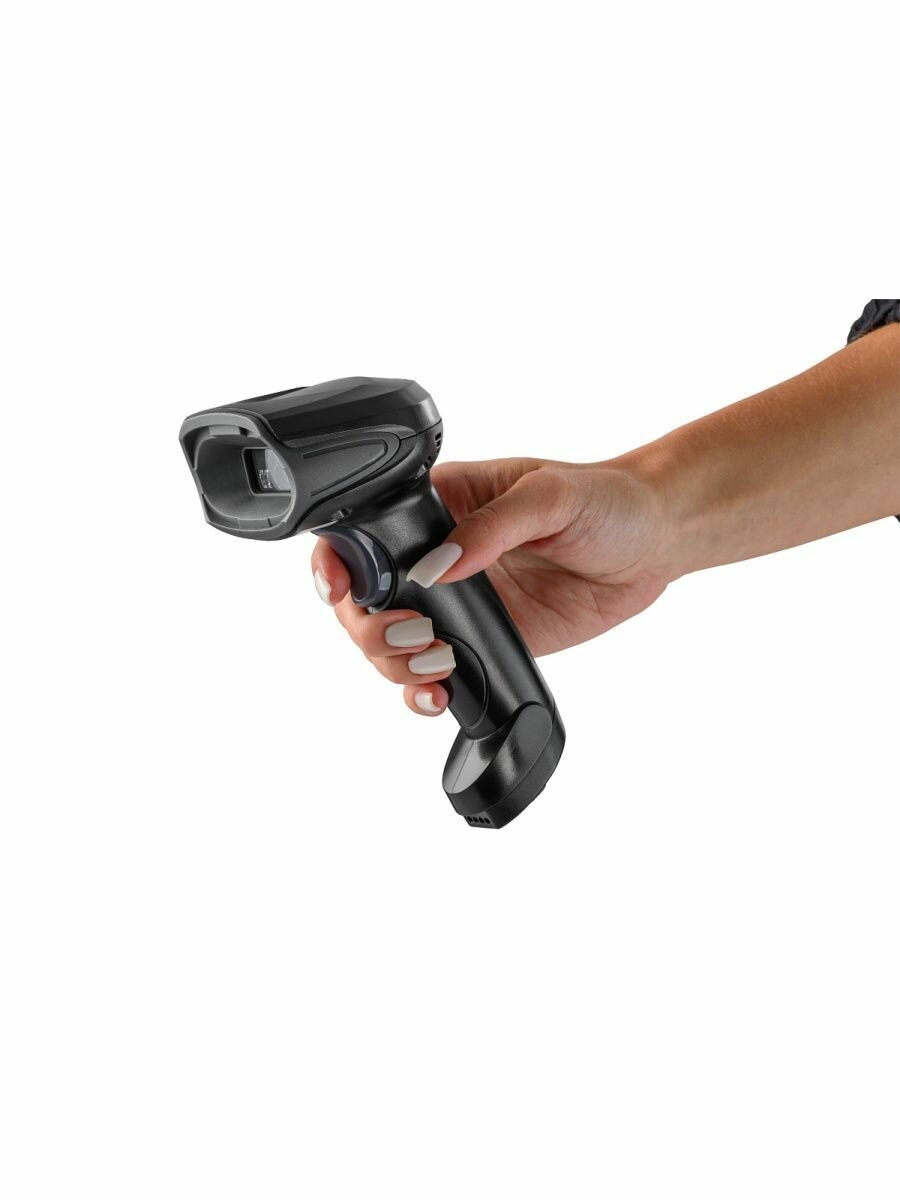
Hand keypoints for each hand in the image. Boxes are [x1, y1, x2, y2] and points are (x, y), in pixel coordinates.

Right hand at [311, 456, 674, 715]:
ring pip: (390, 646)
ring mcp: (456, 604)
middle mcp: (435, 556)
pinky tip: (437, 694)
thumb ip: (491, 528)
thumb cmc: (605, 500)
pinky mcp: (484, 641)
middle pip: (363, 601)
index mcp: (438, 505)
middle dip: (369, 627)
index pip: (363, 533)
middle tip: (413, 635)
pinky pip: (436, 674)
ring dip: (393, 664)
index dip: (336, 563)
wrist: (654, 544)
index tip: (338, 589)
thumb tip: (436, 568)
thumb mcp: (550, 496)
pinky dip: (424, 692)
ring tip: (436, 663)